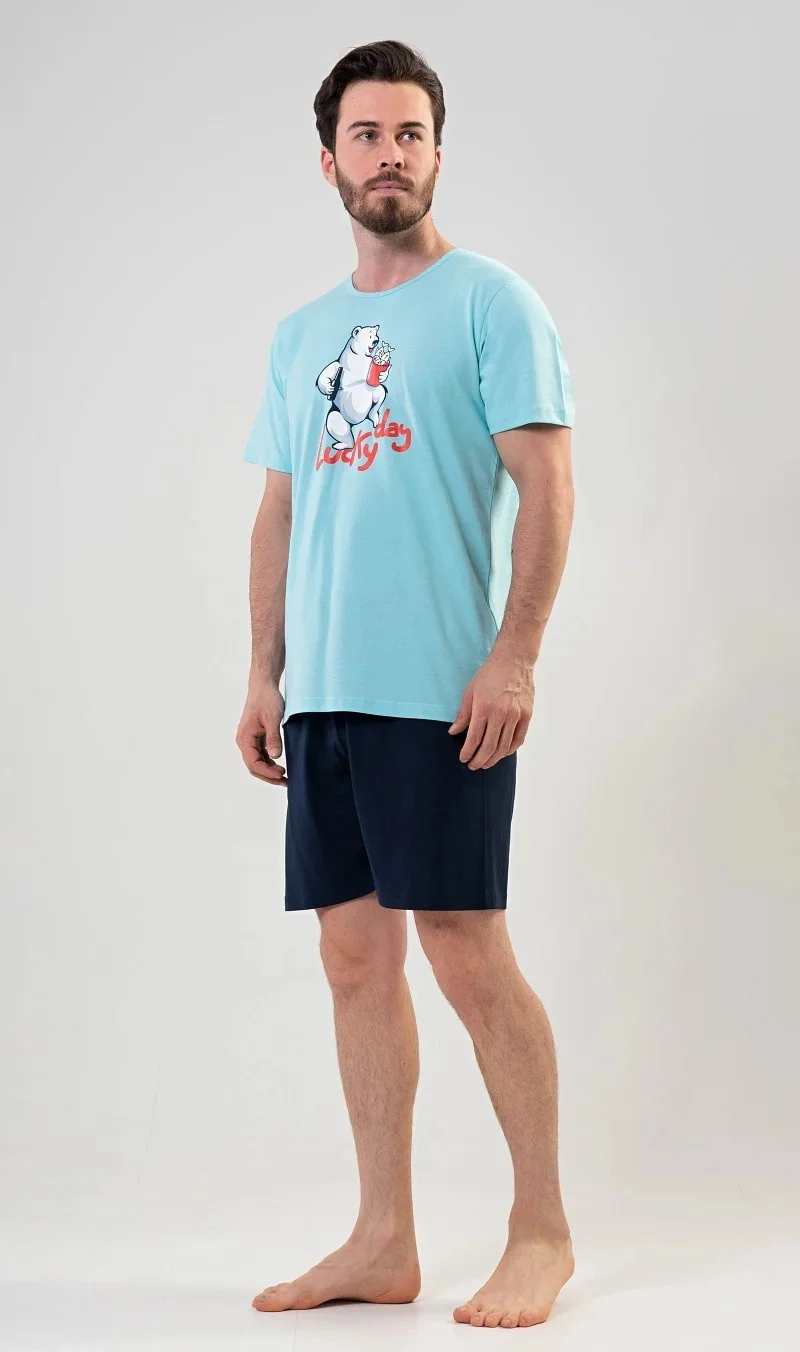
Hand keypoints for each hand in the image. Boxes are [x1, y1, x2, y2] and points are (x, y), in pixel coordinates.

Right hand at [236, 677, 286, 786]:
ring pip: (257, 762)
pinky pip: (261, 755)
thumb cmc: (267, 699)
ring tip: (285, 777)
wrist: (263, 686)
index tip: (282, 774)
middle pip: (254, 766)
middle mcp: (244, 741)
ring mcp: (250, 740)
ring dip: (269, 771)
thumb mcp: (273, 718)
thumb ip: (274, 738)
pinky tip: (280, 766)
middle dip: (268, 776)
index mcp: (245, 738)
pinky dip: (269, 763)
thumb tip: (276, 756)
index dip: (267, 772)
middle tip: (285, 781)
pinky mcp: (256, 738)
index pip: (253, 763)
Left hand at [448, 648, 533, 768]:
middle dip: (479, 760)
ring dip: (493, 759)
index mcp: (484, 707)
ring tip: (486, 763)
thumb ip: (463, 714)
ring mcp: (516, 715)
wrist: (514, 660)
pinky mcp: (527, 715)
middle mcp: (501, 713)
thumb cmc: (490, 674)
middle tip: (473, 765)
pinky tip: (502, 753)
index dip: (468, 752)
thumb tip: (454, 732)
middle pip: (489, 747)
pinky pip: (518, 739)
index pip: (474, 738)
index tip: (463, 758)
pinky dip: (509, 750)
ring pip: (504, 746)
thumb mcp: (470, 691)